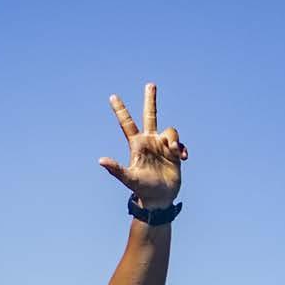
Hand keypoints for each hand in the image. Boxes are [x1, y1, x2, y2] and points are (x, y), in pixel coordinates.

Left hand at [99, 83, 186, 205]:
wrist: (160, 199)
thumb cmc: (143, 190)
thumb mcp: (129, 179)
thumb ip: (116, 169)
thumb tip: (101, 161)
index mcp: (137, 144)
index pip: (127, 123)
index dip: (120, 110)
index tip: (112, 97)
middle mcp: (150, 141)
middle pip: (150, 115)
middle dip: (151, 100)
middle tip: (150, 84)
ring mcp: (162, 145)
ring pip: (171, 131)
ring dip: (174, 140)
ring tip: (175, 153)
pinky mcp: (174, 152)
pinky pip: (180, 143)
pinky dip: (183, 148)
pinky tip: (183, 158)